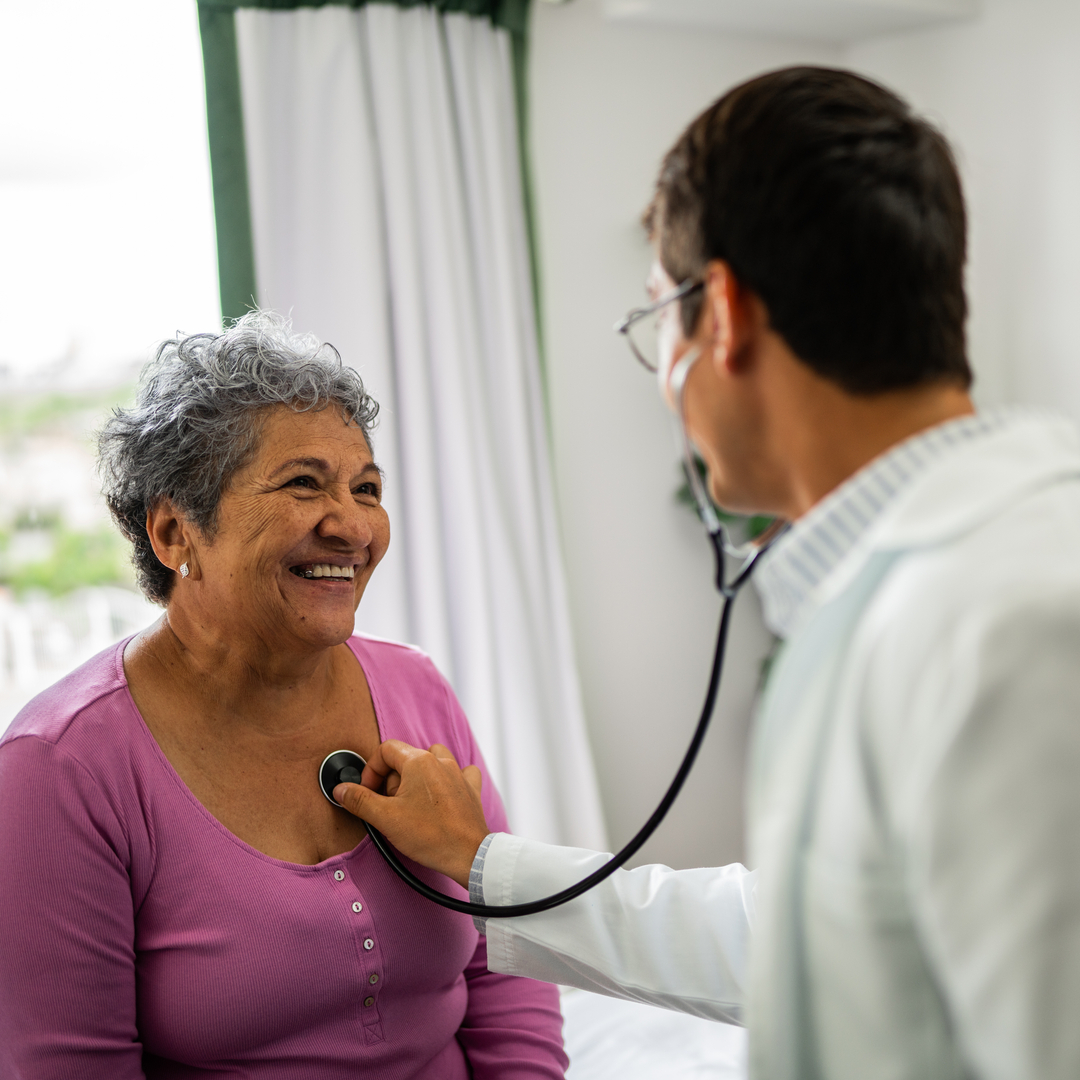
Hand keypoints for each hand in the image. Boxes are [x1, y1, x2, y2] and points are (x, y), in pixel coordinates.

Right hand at [333, 740, 489, 889]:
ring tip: (412, 800)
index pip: (386, 750)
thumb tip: (342, 790)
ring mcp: (458, 774)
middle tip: (389, 804)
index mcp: (419, 762)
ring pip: (432, 760)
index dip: (371, 770)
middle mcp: (440, 761)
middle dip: (392, 779)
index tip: (368, 791)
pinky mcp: (470, 789)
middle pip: (406, 757)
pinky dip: (448, 779)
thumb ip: (359, 800)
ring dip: (418, 775)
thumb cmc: (431, 836)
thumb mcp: (385, 818)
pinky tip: (441, 794)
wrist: (467, 855)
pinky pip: (459, 772)